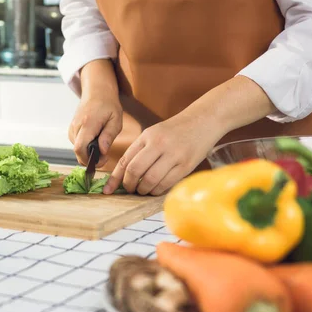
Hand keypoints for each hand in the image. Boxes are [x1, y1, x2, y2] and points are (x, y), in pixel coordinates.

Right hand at [69, 93, 122, 166]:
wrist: (97, 92)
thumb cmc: (108, 105)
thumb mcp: (115, 120)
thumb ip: (108, 136)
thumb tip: (102, 152)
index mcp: (87, 124)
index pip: (80, 148)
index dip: (89, 159)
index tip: (103, 159)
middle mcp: (76, 127)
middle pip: (78, 152)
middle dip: (91, 158)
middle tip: (105, 156)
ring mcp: (72, 128)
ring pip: (78, 150)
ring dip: (89, 153)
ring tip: (102, 144)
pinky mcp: (72, 130)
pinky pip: (77, 145)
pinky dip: (86, 147)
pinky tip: (95, 141)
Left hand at [103, 113, 222, 195]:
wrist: (203, 120)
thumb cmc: (175, 130)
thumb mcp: (154, 133)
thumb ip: (139, 150)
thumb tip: (124, 173)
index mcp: (147, 136)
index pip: (126, 160)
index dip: (115, 178)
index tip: (108, 189)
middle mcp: (159, 144)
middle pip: (135, 171)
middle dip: (129, 185)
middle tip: (129, 189)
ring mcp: (173, 155)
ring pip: (150, 180)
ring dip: (143, 190)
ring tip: (143, 190)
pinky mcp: (186, 165)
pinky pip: (166, 184)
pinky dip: (157, 190)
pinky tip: (155, 189)